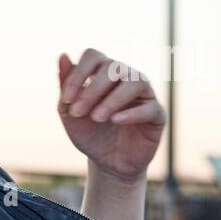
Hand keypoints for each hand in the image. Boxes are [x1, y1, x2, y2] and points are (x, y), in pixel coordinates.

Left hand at [57, 48, 165, 182]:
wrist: (108, 163)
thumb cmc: (90, 134)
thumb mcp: (71, 113)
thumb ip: (66, 86)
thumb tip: (63, 55)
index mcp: (105, 73)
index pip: (94, 56)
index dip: (78, 74)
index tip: (66, 100)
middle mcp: (127, 78)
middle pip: (113, 67)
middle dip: (93, 90)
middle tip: (78, 113)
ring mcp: (145, 95)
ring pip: (136, 81)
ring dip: (113, 99)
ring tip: (97, 117)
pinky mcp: (157, 115)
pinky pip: (150, 107)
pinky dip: (131, 113)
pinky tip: (116, 121)